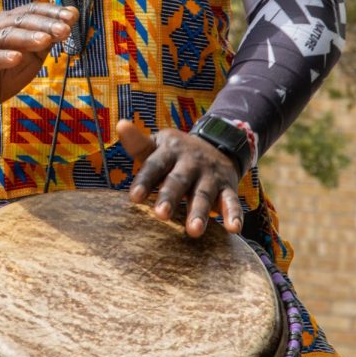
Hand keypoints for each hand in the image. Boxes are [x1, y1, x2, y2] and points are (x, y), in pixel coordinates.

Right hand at [0, 2, 78, 120]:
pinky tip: (16, 58)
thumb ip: (45, 41)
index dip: (51, 12)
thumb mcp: (29, 58)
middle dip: (44, 24)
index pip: (30, 11)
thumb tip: (68, 24)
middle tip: (64, 29)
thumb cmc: (0, 73)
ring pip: (4, 37)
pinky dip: (2, 57)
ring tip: (45, 40)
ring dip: (26, 37)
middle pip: (19, 21)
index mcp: (7, 24)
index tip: (72, 16)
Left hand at [117, 120, 242, 237]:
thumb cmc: (175, 154)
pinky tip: (233, 228)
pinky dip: (234, 214)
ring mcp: (210, 175)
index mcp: (169, 151)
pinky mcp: (227, 187)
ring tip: (193, 231)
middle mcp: (190, 162)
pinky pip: (232, 201)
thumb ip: (138, 143)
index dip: (145, 181)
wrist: (217, 144)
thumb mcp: (158, 146)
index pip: (155, 165)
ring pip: (204, 194)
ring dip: (199, 212)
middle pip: (179, 181)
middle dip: (170, 197)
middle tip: (161, 215)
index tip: (134, 198)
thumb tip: (121, 125)